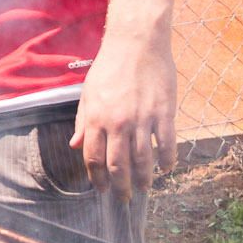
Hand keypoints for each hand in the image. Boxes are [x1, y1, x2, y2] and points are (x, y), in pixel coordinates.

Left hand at [69, 28, 177, 197]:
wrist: (136, 44)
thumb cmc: (109, 67)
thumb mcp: (88, 93)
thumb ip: (83, 121)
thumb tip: (75, 145)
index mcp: (96, 118)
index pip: (94, 158)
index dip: (97, 178)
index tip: (102, 189)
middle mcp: (118, 123)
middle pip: (119, 165)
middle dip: (120, 186)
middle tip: (124, 198)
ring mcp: (143, 119)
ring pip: (144, 160)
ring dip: (144, 179)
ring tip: (144, 187)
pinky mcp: (165, 114)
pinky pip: (167, 145)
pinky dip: (167, 161)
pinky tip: (166, 169)